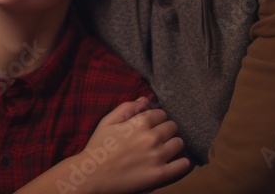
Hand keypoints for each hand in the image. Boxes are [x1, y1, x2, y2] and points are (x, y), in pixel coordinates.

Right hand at [66, 97, 190, 193]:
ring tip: (165, 149)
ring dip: (173, 145)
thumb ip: (127, 108)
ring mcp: (157, 156)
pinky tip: (176, 162)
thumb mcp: (108, 122)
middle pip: (172, 127)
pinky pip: (182, 165)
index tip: (153, 125)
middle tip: (159, 138)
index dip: (157, 119)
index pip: (162, 114)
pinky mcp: (160, 174)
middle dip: (166, 130)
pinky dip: (182, 163)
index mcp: (139, 123)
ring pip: (179, 143)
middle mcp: (152, 137)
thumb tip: (145, 99)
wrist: (92, 176)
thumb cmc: (98, 147)